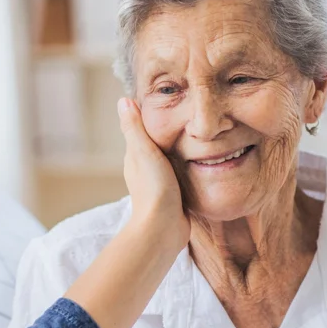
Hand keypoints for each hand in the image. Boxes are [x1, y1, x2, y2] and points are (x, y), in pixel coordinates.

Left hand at [117, 98, 188, 250]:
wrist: (164, 229)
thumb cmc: (153, 189)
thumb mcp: (144, 152)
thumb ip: (135, 128)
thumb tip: (123, 100)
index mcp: (135, 156)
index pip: (142, 129)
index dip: (152, 115)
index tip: (167, 98)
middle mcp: (145, 168)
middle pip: (158, 143)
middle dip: (169, 130)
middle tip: (188, 112)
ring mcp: (161, 182)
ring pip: (171, 158)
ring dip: (181, 148)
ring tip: (199, 131)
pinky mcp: (175, 194)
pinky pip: (183, 174)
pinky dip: (190, 165)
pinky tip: (203, 159)